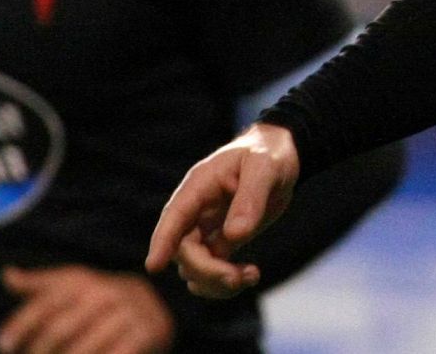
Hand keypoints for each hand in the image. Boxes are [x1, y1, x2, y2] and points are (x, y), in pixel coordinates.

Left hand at [0, 265, 172, 353]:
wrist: (152, 308)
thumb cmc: (98, 303)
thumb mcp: (72, 289)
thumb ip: (39, 286)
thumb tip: (6, 274)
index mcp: (85, 282)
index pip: (46, 303)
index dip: (20, 324)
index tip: (2, 344)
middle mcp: (107, 294)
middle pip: (61, 329)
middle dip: (39, 351)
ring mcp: (128, 314)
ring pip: (84, 348)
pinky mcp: (146, 334)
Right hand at [144, 122, 299, 298]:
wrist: (281, 157)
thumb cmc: (269, 154)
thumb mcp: (265, 167)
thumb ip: (251, 198)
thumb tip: (235, 236)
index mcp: (200, 185)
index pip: (174, 215)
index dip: (162, 241)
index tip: (154, 266)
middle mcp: (196, 210)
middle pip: (183, 250)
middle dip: (206, 270)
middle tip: (237, 278)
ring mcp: (205, 228)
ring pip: (194, 267)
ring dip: (216, 282)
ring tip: (251, 276)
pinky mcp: (220, 242)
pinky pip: (211, 271)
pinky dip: (226, 282)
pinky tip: (250, 275)